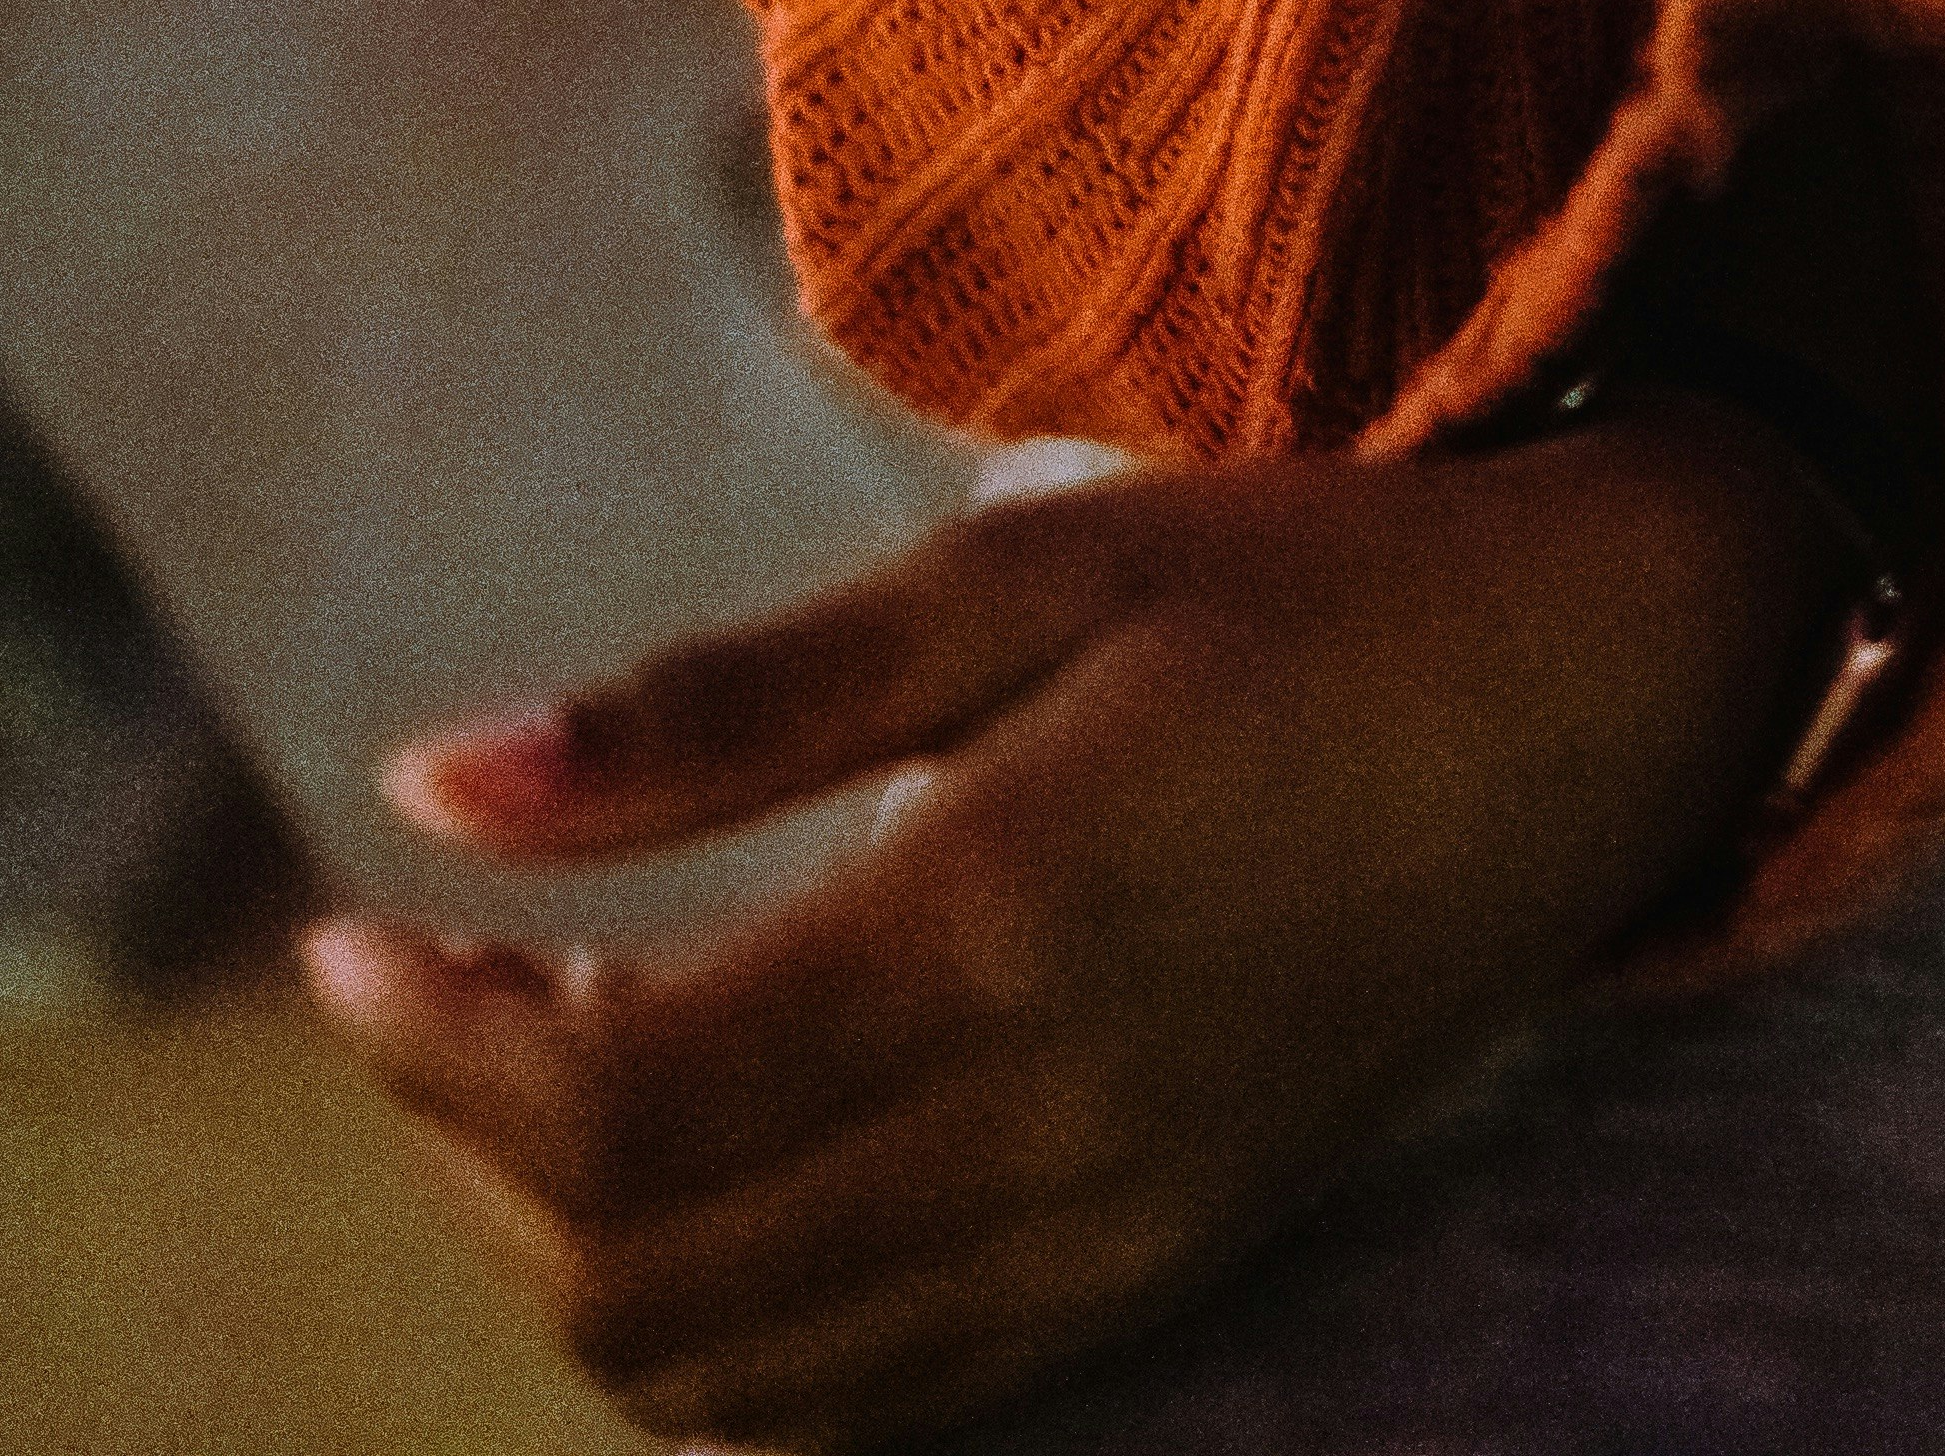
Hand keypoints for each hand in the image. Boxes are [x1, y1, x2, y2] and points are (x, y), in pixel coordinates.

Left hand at [303, 419, 1845, 1449]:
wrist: (1601, 698)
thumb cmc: (1310, 584)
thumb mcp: (1020, 570)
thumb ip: (720, 701)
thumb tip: (427, 785)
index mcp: (1006, 930)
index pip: (620, 1107)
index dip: (430, 1048)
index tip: (344, 928)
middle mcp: (1055, 1131)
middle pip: (642, 1285)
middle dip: (476, 1154)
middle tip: (446, 980)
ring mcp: (1115, 1234)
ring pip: (736, 1383)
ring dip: (584, 1252)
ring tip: (559, 1054)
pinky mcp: (1157, 1270)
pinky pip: (871, 1394)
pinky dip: (729, 1323)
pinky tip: (720, 1141)